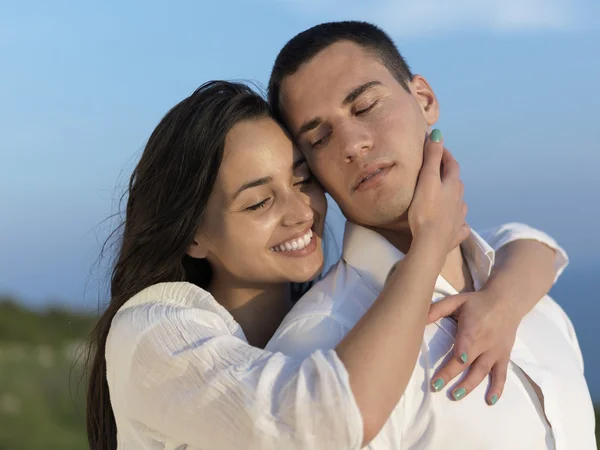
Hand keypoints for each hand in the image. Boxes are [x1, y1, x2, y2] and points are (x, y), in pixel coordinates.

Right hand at [408, 130, 469, 252]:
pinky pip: (459, 225)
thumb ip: (432, 158)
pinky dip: (457, 221)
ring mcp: (459, 218)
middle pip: (456, 183)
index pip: (452, 165)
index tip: (438, 147)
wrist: (431, 242)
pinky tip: (455, 223)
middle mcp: (459, 200)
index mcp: (452, 185)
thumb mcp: (427, 180)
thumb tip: (438, 134)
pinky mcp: (455, 234)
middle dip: (448, 174)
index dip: (445, 155)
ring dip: (453, 196)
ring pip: (459, 203)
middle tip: (438, 169)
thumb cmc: (425, 209)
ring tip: (444, 195)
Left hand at [427, 288, 520, 404]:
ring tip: (455, 395)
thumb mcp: (457, 300)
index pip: (468, 337)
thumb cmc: (476, 302)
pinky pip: (501, 375)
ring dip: (469, 385)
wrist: (507, 302)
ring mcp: (495, 350)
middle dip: (451, 373)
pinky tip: (490, 401)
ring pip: (482, 371)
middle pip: (468, 360)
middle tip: (435, 386)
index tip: (458, 358)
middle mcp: (485, 340)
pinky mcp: (504, 357)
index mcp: (473, 324)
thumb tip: (418, 317)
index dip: (464, 347)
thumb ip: (438, 309)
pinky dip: (497, 388)